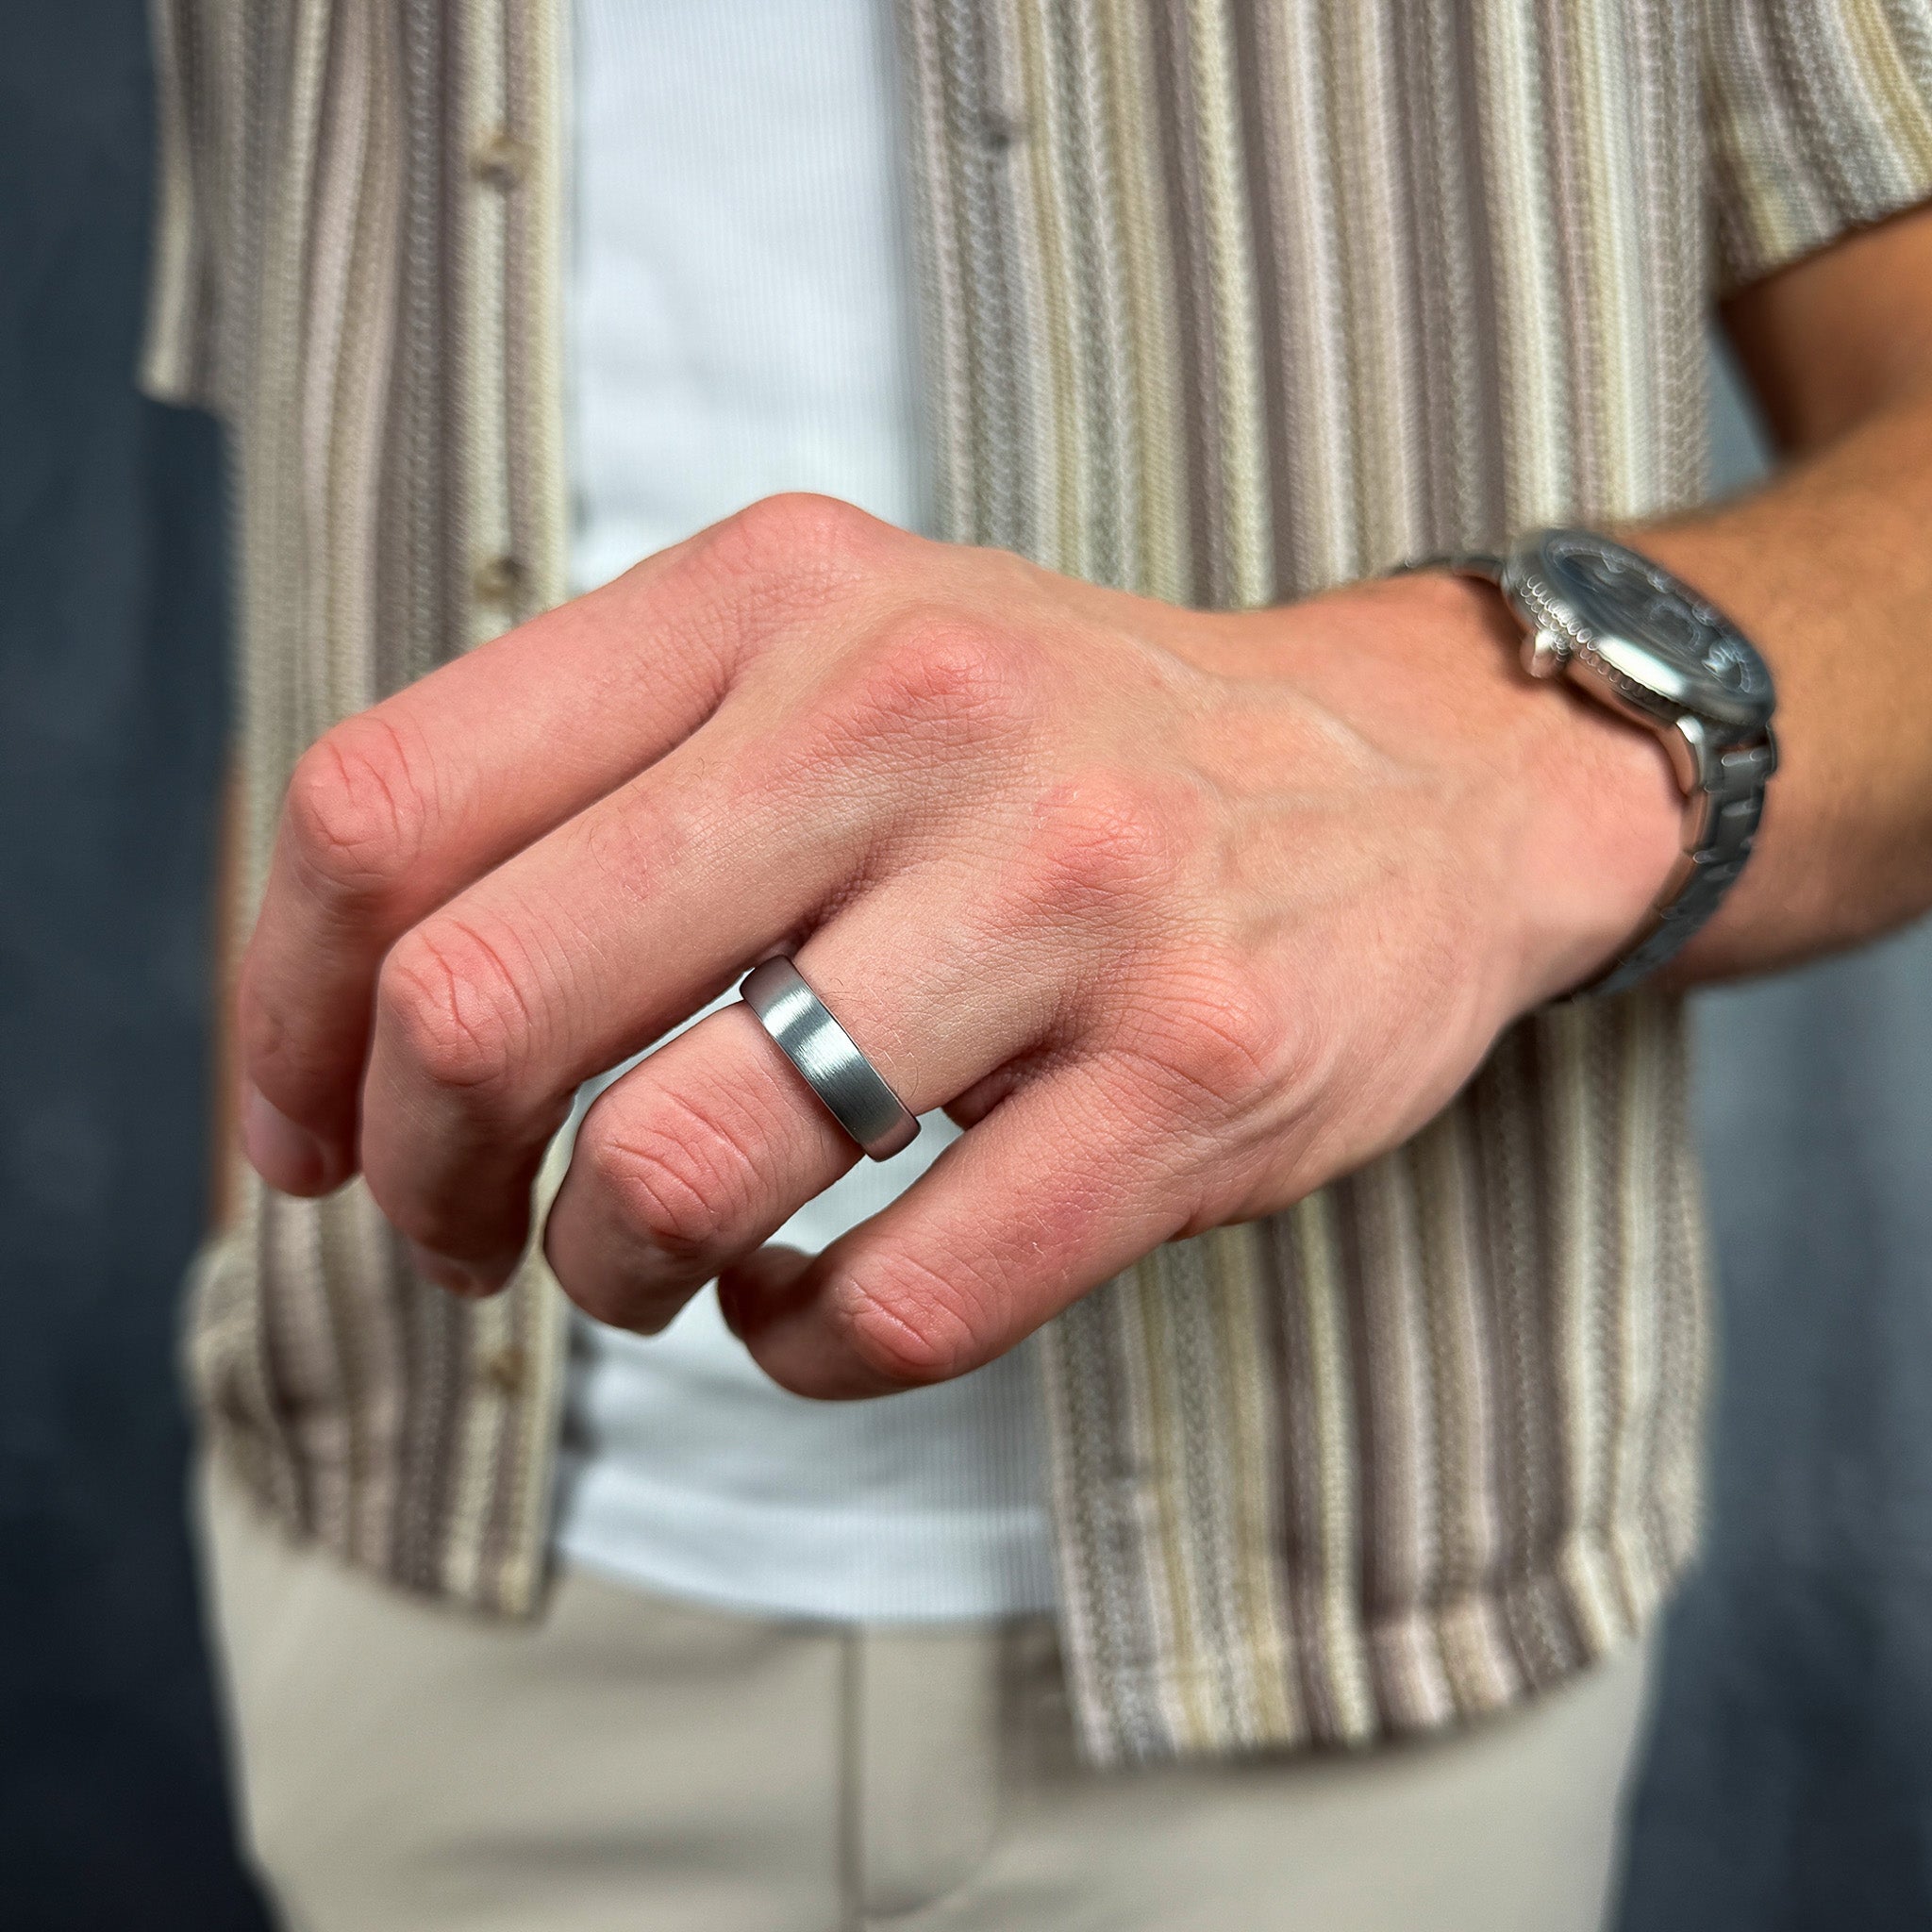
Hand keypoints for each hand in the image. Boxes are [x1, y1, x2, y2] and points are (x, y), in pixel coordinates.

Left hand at [235, 495, 1679, 1396]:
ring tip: (661, 1265)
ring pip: (680, 1173)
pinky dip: (799, 1347)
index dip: (283, 1017)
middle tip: (469, 1231)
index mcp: (778, 593)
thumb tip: (358, 1023)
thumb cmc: (1069, 751)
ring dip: (616, 1273)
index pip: (388, 809)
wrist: (1418, 777)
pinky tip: (816, 1303)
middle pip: (484, 1003)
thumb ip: (607, 777)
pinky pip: (891, 1303)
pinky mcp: (1193, 1075)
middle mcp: (912, 708)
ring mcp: (1068, 892)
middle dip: (428, 1179)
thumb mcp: (838, 656)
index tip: (307, 1139)